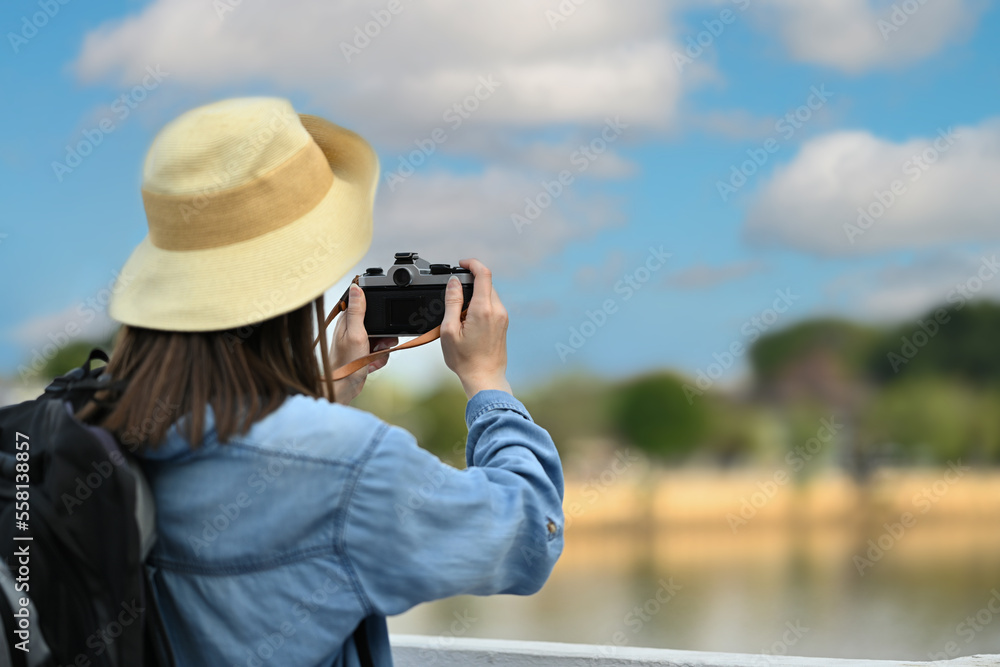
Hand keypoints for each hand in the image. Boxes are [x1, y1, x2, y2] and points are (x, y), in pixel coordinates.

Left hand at [328, 284, 396, 404]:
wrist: (345, 387)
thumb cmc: (346, 362)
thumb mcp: (355, 333)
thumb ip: (358, 311)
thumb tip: (356, 287)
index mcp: (348, 319)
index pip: (367, 304)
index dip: (378, 311)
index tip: (380, 324)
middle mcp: (353, 328)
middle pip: (380, 322)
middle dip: (384, 335)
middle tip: (378, 344)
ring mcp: (360, 340)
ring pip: (383, 337)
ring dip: (382, 349)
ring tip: (373, 356)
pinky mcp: (365, 351)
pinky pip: (381, 350)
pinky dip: (380, 357)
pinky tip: (372, 363)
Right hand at [440, 259, 511, 399]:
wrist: (485, 378)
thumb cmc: (465, 359)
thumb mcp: (449, 329)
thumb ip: (452, 302)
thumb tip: (454, 282)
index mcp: (484, 309)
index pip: (483, 274)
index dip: (472, 264)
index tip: (461, 264)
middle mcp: (498, 310)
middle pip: (486, 283)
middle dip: (470, 284)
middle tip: (454, 298)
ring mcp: (503, 317)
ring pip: (489, 295)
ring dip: (475, 296)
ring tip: (460, 316)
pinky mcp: (503, 324)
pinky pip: (492, 306)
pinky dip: (480, 306)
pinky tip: (469, 323)